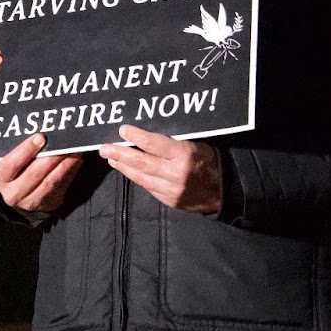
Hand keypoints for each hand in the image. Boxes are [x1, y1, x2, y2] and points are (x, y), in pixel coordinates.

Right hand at [0, 133, 81, 212]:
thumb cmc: (16, 168)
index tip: (40, 137)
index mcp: (0, 179)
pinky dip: (70, 171)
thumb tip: (41, 134)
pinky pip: (61, 187)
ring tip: (73, 150)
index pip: (11, 164)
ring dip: (64, 164)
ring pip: (50, 182)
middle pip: (33, 174)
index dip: (26, 150)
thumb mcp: (12, 160)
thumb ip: (22, 149)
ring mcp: (30, 202)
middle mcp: (12, 194)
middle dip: (49, 156)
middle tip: (62, 142)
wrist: (22, 193)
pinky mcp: (48, 205)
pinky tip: (76, 159)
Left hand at [100, 124, 220, 213]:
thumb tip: (144, 136)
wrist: (226, 191)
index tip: (122, 130)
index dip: (136, 136)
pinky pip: (148, 187)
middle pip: (141, 162)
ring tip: (110, 159)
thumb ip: (171, 142)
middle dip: (120, 154)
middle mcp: (176, 173)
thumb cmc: (211, 161)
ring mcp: (171, 190)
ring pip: (140, 177)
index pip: (154, 144)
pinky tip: (127, 170)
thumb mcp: (195, 144)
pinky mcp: (169, 201)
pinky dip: (135, 177)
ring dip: (123, 167)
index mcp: (184, 155)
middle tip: (103, 148)